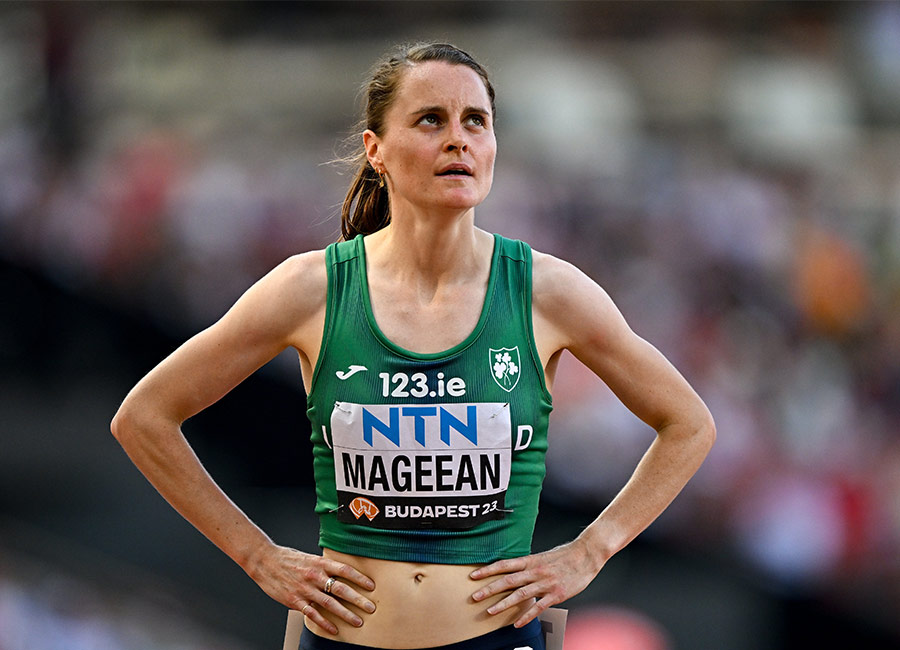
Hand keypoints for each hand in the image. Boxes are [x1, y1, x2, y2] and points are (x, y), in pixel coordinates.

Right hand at [247, 544, 375, 633]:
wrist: (264, 561)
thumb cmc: (288, 558)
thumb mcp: (309, 558)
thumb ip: (324, 567)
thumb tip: (339, 574)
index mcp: (320, 563)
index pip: (345, 570)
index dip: (360, 578)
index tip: (371, 586)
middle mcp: (315, 576)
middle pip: (342, 589)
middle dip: (358, 599)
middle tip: (371, 607)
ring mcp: (305, 589)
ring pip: (330, 604)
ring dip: (346, 614)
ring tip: (358, 621)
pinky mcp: (295, 601)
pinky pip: (313, 614)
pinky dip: (324, 623)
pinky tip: (334, 629)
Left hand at [469, 540, 600, 627]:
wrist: (586, 554)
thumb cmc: (565, 555)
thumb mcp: (543, 556)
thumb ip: (528, 564)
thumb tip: (513, 570)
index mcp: (530, 560)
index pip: (504, 565)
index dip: (487, 570)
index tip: (473, 575)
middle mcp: (535, 571)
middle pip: (507, 581)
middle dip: (489, 589)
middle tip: (474, 596)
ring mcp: (545, 583)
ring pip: (520, 595)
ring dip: (503, 604)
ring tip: (489, 612)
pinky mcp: (556, 594)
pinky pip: (538, 607)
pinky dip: (526, 616)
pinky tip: (517, 624)